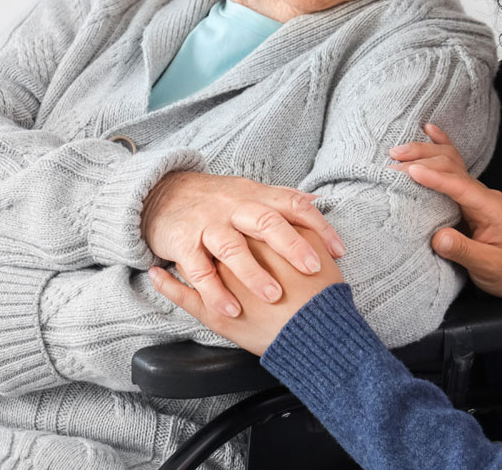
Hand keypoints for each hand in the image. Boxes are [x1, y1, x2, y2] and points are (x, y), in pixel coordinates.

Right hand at [141, 172, 344, 318]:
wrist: (164, 192)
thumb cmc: (217, 200)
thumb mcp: (250, 192)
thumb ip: (282, 199)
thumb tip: (318, 201)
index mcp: (255, 196)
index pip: (293, 205)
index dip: (318, 226)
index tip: (337, 251)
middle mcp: (234, 207)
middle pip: (265, 222)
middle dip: (290, 246)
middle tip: (311, 268)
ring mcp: (208, 225)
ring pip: (232, 248)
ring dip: (253, 273)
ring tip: (273, 296)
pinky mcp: (183, 243)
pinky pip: (199, 270)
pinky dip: (214, 292)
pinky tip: (230, 308)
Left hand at [150, 227, 342, 354]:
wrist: (317, 336)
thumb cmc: (321, 299)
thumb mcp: (319, 256)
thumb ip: (306, 230)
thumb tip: (304, 211)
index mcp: (261, 242)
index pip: (241, 222)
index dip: (240, 218)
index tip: (235, 217)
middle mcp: (236, 261)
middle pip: (215, 238)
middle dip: (210, 232)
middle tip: (206, 228)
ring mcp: (222, 288)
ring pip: (194, 263)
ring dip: (182, 253)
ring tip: (172, 247)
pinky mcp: (214, 315)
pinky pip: (184, 297)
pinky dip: (168, 285)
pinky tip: (156, 274)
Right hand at [390, 124, 501, 304]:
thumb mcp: (489, 267)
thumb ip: (465, 252)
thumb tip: (439, 238)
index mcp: (492, 208)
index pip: (461, 187)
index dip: (435, 178)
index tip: (411, 172)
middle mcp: (484, 196)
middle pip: (453, 169)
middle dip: (424, 161)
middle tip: (394, 161)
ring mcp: (476, 196)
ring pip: (451, 165)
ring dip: (426, 154)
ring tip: (398, 151)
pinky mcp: (468, 201)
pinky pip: (453, 171)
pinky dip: (441, 150)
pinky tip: (430, 132)